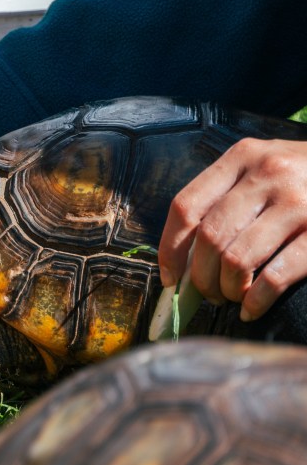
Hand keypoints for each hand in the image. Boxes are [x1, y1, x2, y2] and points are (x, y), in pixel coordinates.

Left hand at [159, 137, 306, 320]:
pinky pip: (276, 275)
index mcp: (242, 156)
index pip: (186, 207)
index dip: (170, 249)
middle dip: (200, 276)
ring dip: (227, 288)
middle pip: (209, 237)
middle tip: (206, 294)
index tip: (170, 277)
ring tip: (231, 297)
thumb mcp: (262, 167)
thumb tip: (184, 259)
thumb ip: (224, 198)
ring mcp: (298, 202)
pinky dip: (257, 299)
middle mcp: (268, 174)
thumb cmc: (303, 176)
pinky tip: (253, 308)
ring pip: (237, 258)